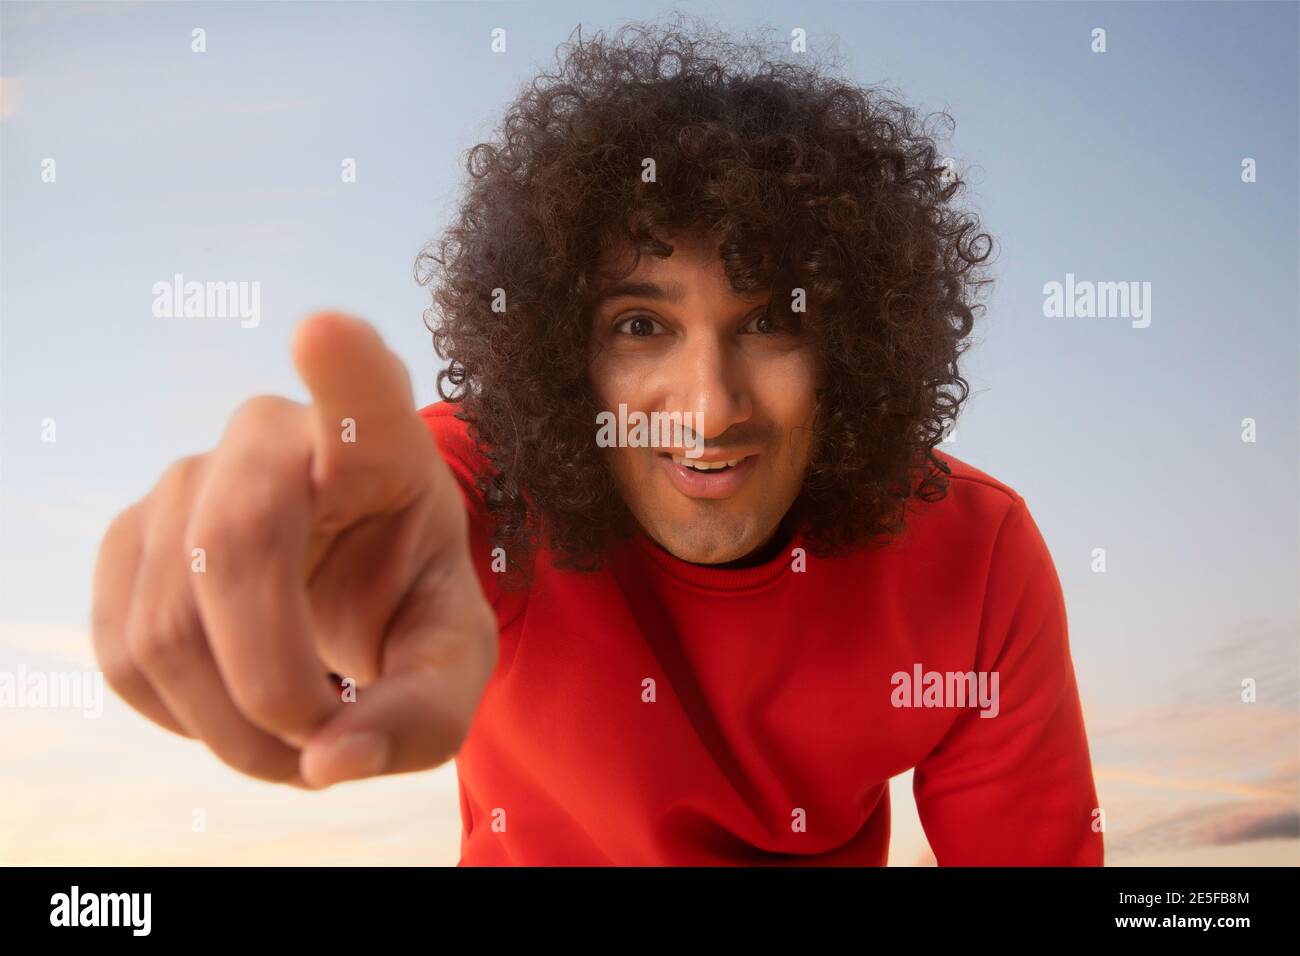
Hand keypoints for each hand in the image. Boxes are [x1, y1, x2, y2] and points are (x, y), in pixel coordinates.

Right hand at [90, 312, 496, 787]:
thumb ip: (421, 715)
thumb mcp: (450, 660)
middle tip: (322, 739)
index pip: (363, 391)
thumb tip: (328, 762)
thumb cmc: (409, 603)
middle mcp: (273, 437)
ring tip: (294, 740)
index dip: (342, 367)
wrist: (346, 594)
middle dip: (273, 682)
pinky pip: (124, 652)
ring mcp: (187, 478)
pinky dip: (182, 716)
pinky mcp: (128, 535)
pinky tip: (235, 705)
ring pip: (168, 623)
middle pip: (234, 546)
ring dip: (232, 728)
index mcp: (380, 446)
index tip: (327, 332)